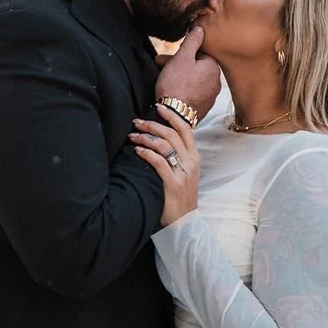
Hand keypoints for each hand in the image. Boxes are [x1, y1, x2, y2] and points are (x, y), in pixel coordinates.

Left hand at [131, 104, 199, 225]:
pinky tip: (137, 150)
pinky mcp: (173, 184)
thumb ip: (178, 155)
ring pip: (164, 146)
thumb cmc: (180, 195)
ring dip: (146, 137)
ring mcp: (183, 173)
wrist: (185, 221)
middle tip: (137, 122)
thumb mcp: (186, 172)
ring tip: (132, 136)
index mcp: (194, 157)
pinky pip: (159, 163)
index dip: (172, 116)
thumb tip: (161, 137)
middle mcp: (190, 162)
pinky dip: (146, 153)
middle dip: (152, 125)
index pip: (186, 129)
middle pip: (171, 134)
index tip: (158, 107)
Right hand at [153, 26, 220, 119]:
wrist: (173, 115)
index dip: (183, 52)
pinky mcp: (203, 108)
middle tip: (161, 64)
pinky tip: (173, 92)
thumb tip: (201, 28)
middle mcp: (216, 82)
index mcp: (213, 68)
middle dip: (178, 64)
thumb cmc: (176, 84)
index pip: (200, 53)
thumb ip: (192, 41)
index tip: (170, 55)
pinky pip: (194, 93)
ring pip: (194, 80)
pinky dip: (184, 90)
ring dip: (180, 76)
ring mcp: (210, 97)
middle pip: (196, 67)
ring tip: (164, 79)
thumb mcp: (182, 57)